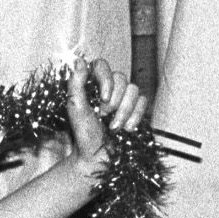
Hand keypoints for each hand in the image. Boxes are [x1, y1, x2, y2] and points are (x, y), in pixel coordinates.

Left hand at [60, 57, 148, 182]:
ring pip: (134, 90)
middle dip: (113, 102)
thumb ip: (76, 84)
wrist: (97, 157)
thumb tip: (79, 60)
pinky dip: (135, 116)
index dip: (106, 79)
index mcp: (91, 84)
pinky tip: (126, 128)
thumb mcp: (75, 108)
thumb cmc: (83, 134)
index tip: (102, 99)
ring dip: (124, 111)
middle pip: (121, 78)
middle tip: (103, 117)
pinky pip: (143, 101)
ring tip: (113, 126)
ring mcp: (124, 97)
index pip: (102, 65)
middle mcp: (108, 87)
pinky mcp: (136, 109)